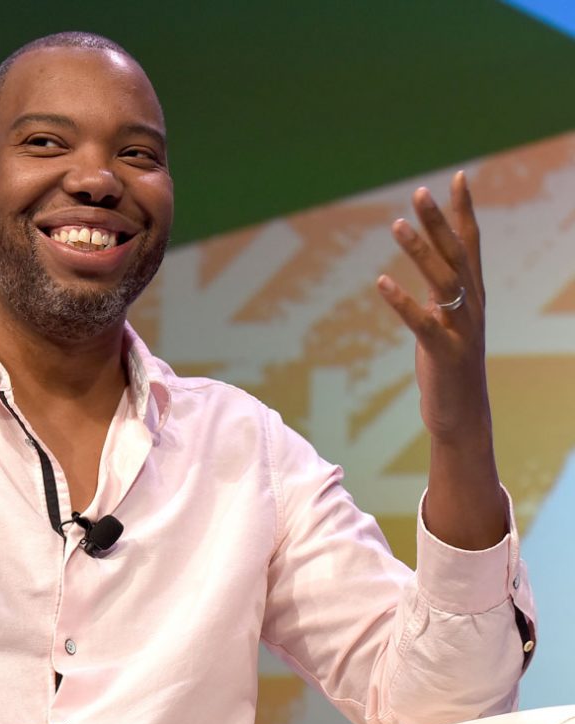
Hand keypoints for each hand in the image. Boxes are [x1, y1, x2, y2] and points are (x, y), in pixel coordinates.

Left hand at [377, 170, 487, 442]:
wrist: (463, 415)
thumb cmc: (450, 366)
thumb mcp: (447, 321)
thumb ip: (442, 292)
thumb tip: (431, 263)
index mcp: (472, 296)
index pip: (471, 245)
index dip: (464, 211)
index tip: (458, 177)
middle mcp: (472, 307)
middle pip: (457, 255)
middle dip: (439, 222)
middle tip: (420, 191)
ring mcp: (461, 330)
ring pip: (442, 282)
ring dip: (419, 252)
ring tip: (397, 225)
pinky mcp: (445, 354)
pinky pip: (422, 323)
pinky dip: (402, 301)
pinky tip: (381, 282)